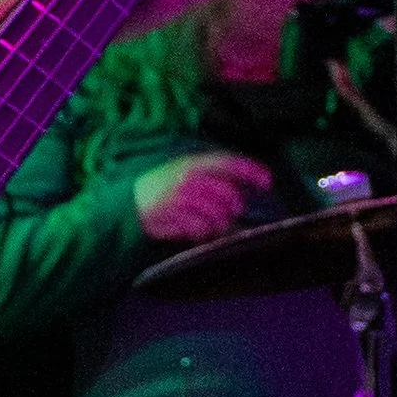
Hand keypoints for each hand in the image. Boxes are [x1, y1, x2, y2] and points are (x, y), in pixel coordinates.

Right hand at [133, 150, 273, 244]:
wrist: (128, 201)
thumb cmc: (160, 188)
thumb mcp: (182, 172)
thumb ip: (208, 178)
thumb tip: (237, 197)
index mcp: (192, 163)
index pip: (228, 162)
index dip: (251, 170)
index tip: (268, 181)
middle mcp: (188, 178)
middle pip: (227, 194)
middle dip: (232, 207)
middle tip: (230, 213)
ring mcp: (180, 197)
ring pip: (216, 214)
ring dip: (218, 224)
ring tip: (210, 226)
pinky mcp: (174, 215)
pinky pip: (199, 228)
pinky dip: (200, 233)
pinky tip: (194, 232)